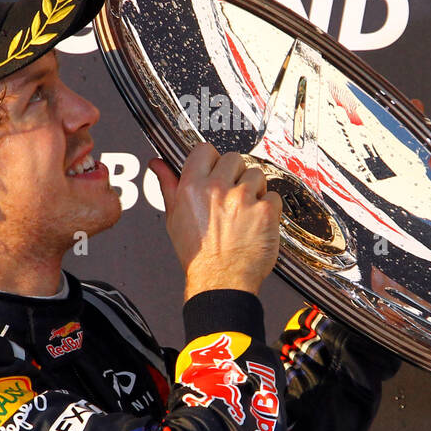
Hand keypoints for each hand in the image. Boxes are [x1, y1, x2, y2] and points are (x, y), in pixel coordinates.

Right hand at [148, 144, 282, 298]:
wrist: (220, 281)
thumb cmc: (198, 255)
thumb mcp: (174, 217)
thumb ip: (168, 185)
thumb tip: (157, 164)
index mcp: (193, 187)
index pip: (205, 150)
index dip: (212, 160)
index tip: (215, 171)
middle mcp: (218, 189)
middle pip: (234, 158)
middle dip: (235, 174)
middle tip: (232, 195)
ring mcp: (243, 199)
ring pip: (256, 174)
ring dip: (254, 189)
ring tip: (245, 210)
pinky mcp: (265, 211)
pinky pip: (273, 196)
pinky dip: (269, 207)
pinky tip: (256, 221)